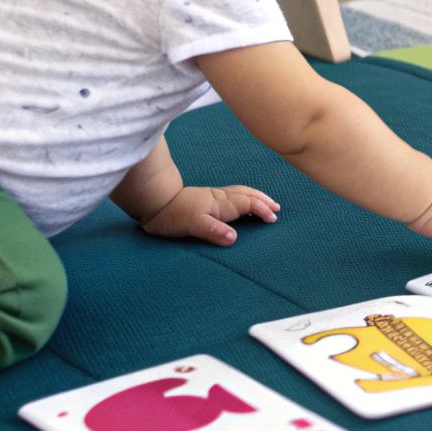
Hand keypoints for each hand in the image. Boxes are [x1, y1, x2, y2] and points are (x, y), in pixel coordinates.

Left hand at [139, 185, 279, 246]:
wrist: (154, 201)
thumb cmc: (172, 215)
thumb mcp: (191, 225)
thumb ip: (213, 231)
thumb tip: (234, 238)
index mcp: (220, 204)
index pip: (247, 204)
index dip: (261, 210)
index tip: (273, 218)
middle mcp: (220, 197)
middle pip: (247, 195)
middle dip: (263, 201)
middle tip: (277, 208)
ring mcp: (214, 196)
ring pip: (241, 192)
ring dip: (256, 197)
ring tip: (267, 202)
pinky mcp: (208, 198)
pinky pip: (234, 194)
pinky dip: (245, 196)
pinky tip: (243, 201)